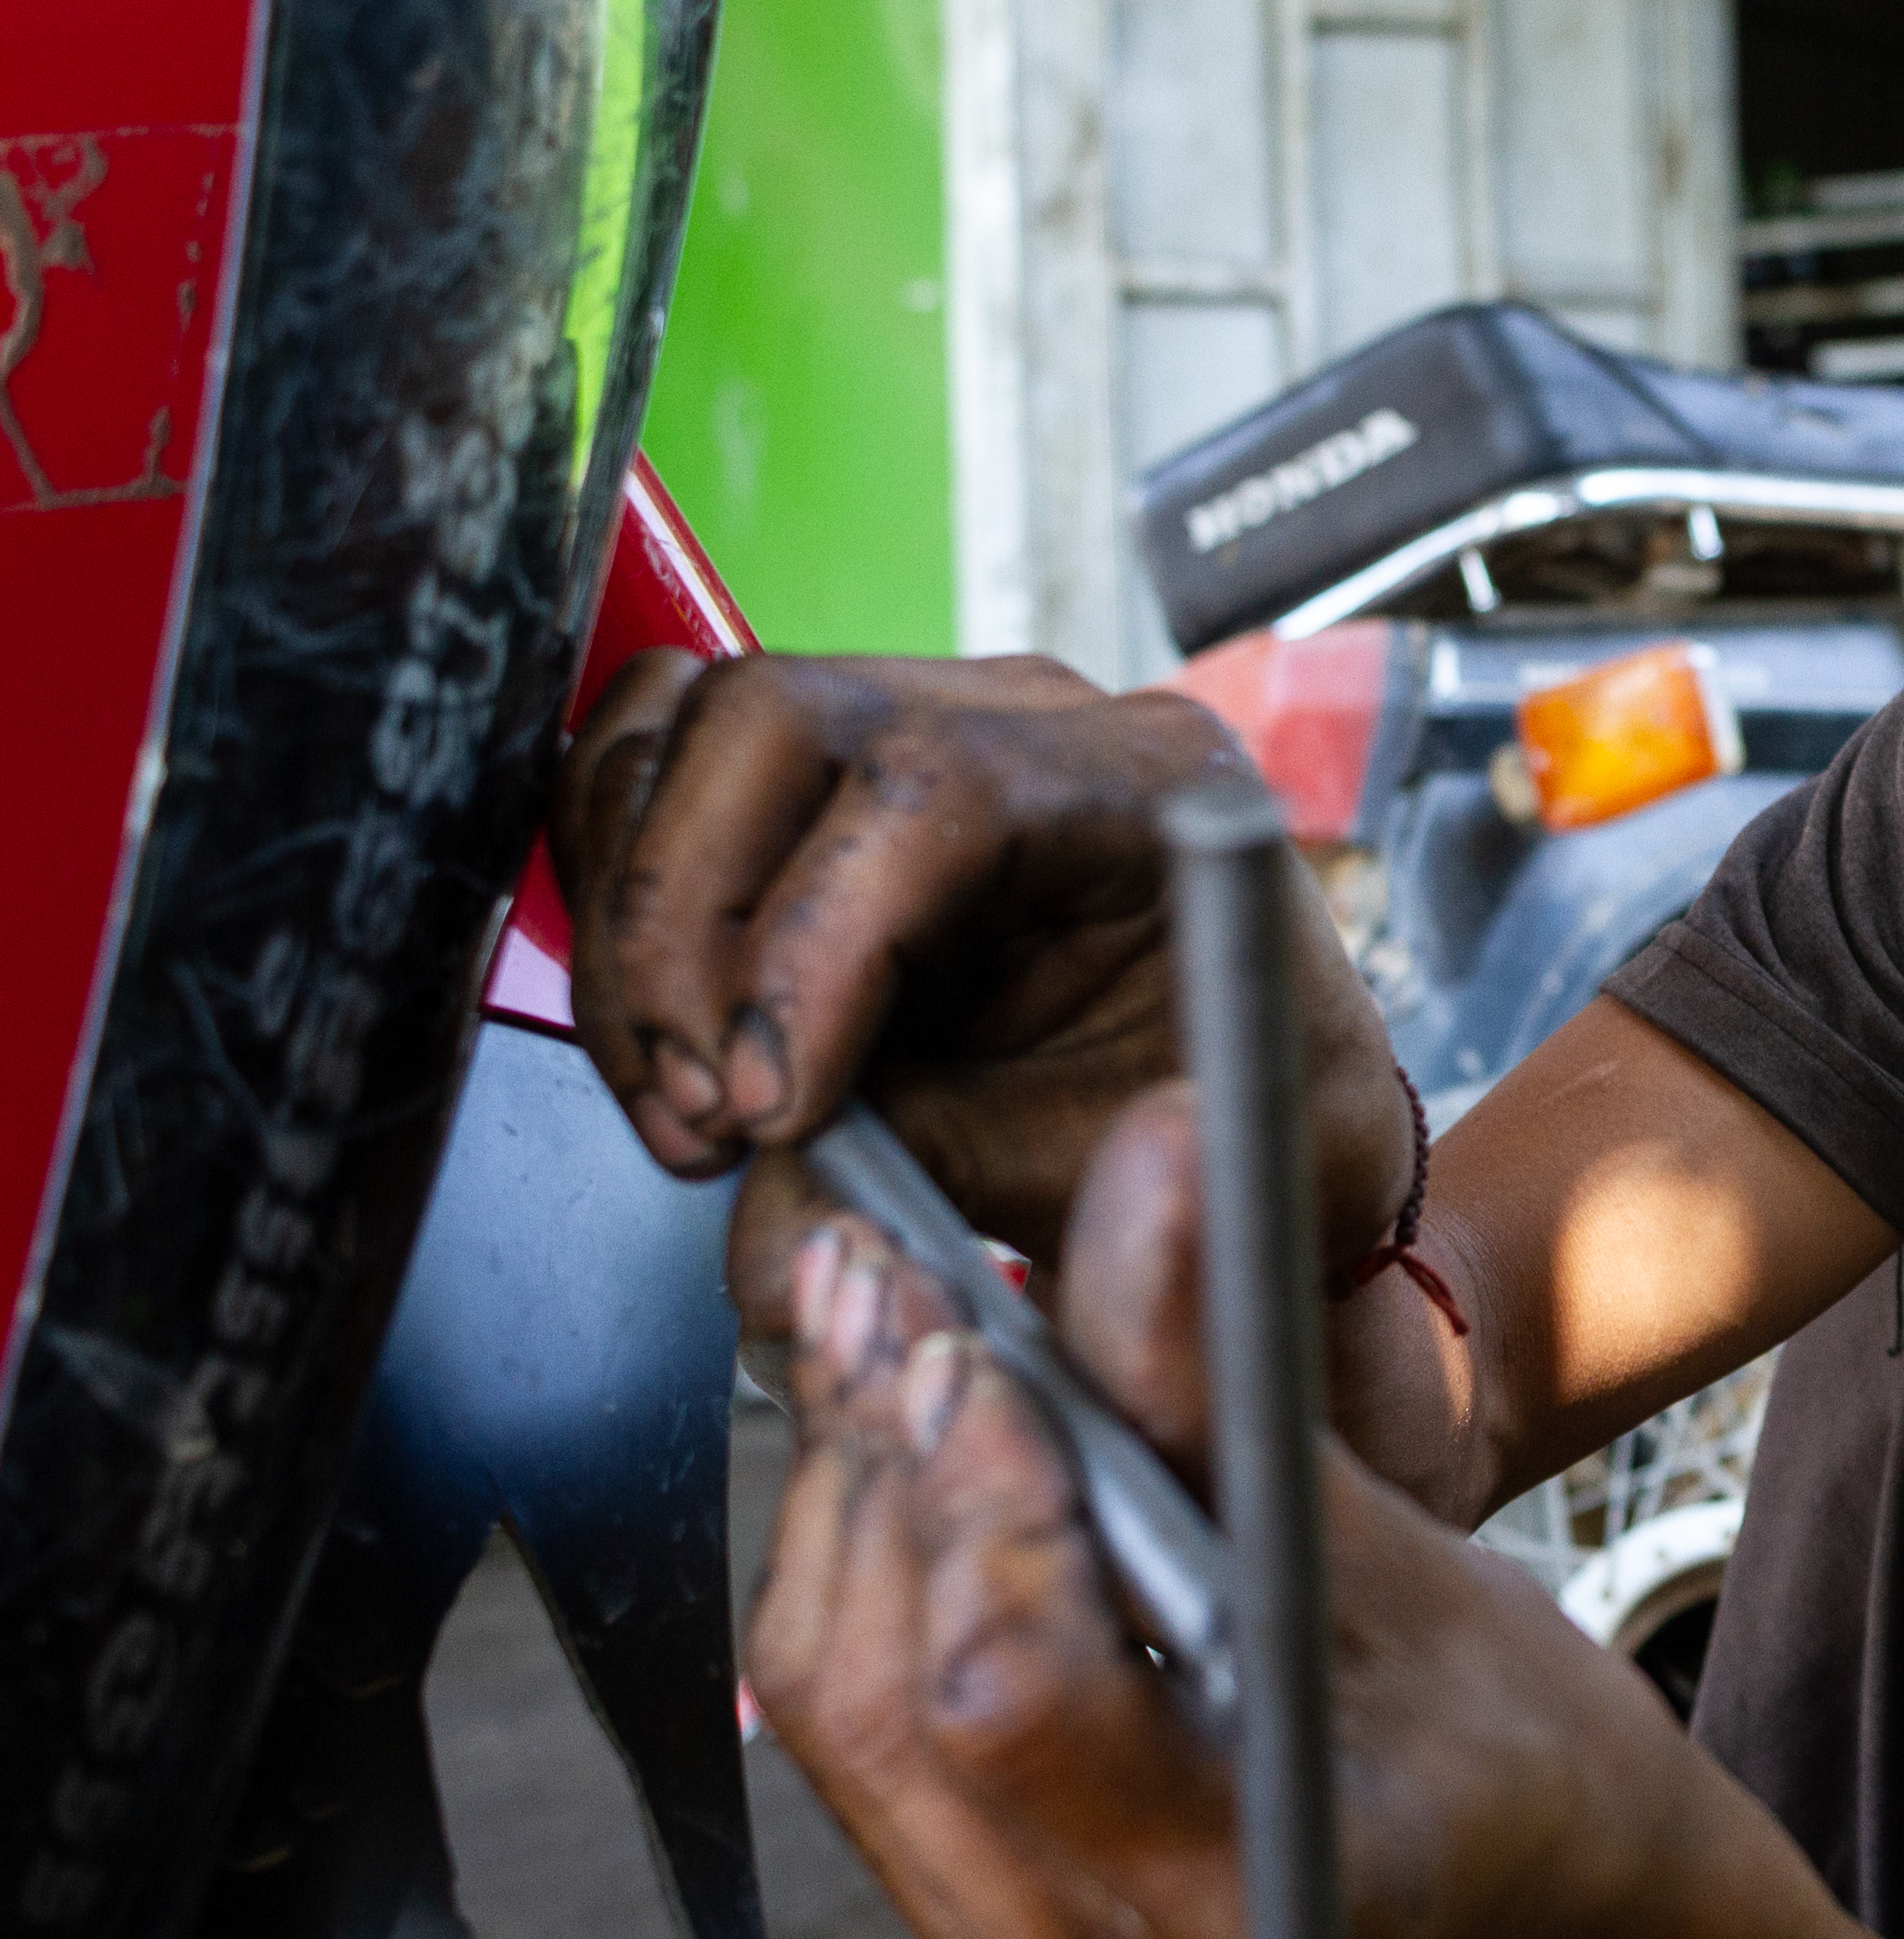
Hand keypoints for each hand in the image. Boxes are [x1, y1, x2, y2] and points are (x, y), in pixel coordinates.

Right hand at [548, 650, 1412, 1280]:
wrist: (1248, 1121)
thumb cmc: (1231, 1133)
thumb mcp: (1125, 1177)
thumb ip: (943, 1179)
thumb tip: (765, 1222)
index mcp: (1153, 779)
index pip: (938, 791)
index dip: (812, 946)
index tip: (767, 1106)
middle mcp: (1028, 716)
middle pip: (775, 723)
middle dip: (688, 932)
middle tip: (706, 1115)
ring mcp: (916, 719)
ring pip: (689, 735)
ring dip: (637, 929)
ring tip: (687, 1102)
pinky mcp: (822, 779)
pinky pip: (662, 768)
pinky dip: (619, 896)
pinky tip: (667, 1035)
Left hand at [750, 1185, 1731, 1938]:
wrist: (1558, 1915)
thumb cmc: (1532, 1753)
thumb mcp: (1411, 1554)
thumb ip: (1238, 1377)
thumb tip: (1163, 1150)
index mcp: (1256, 1917)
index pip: (1009, 1699)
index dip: (974, 1493)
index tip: (971, 1335)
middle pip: (889, 1710)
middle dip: (879, 1465)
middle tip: (878, 1280)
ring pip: (843, 1728)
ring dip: (852, 1509)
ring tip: (877, 1335)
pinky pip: (866, 1762)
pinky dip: (872, 1590)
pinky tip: (901, 1460)